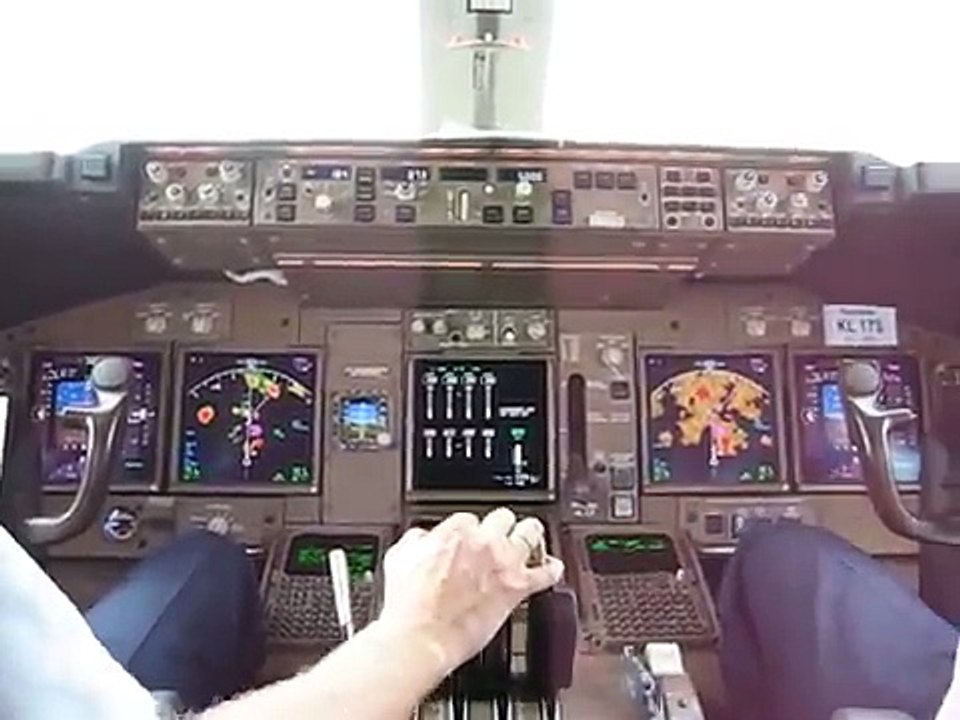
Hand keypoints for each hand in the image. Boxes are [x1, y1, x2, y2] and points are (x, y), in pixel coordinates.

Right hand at [377, 508, 563, 673]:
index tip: (466, 540)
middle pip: (503, 517)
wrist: (421, 636)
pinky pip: (545, 573)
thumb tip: (424, 539)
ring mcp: (504, 562)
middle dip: (500, 525)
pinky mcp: (517, 587)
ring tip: (532, 535)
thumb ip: (418, 540)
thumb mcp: (400, 557)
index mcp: (455, 530)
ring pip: (530, 533)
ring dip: (530, 534)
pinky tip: (553, 568)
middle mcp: (483, 541)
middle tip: (498, 534)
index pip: (469, 517)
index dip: (468, 530)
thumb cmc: (408, 603)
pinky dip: (551, 569)